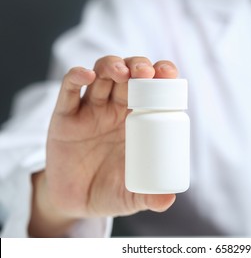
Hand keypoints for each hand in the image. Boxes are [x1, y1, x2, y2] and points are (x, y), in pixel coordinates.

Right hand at [29, 56, 177, 236]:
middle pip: (129, 74)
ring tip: (122, 72)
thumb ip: (150, 198)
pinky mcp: (65, 116)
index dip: (162, 75)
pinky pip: (68, 90)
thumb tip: (168, 199)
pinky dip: (76, 77)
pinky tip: (86, 75)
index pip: (153, 88)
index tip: (169, 74)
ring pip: (101, 74)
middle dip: (138, 66)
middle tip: (147, 73)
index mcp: (138, 120)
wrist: (76, 201)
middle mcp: (116, 109)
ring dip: (112, 65)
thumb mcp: (132, 196)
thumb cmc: (110, 191)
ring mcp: (90, 109)